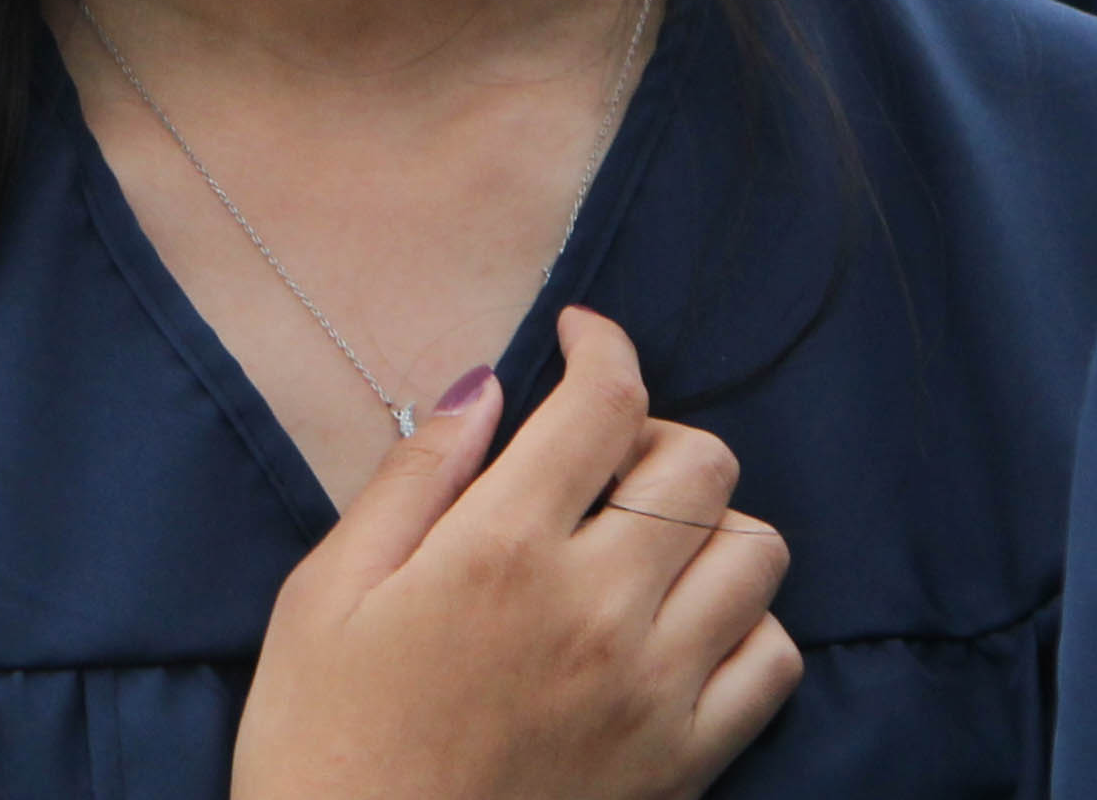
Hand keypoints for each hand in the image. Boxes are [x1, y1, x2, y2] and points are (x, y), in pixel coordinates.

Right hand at [232, 308, 797, 799]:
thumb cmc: (321, 740)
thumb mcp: (324, 594)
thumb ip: (413, 480)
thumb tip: (482, 385)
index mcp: (497, 552)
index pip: (602, 404)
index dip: (601, 345)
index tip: (579, 338)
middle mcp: (597, 609)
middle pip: (699, 466)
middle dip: (653, 435)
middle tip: (597, 456)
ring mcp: (656, 689)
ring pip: (756, 554)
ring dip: (708, 527)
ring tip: (642, 543)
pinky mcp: (687, 760)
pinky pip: (774, 661)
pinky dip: (746, 625)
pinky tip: (679, 627)